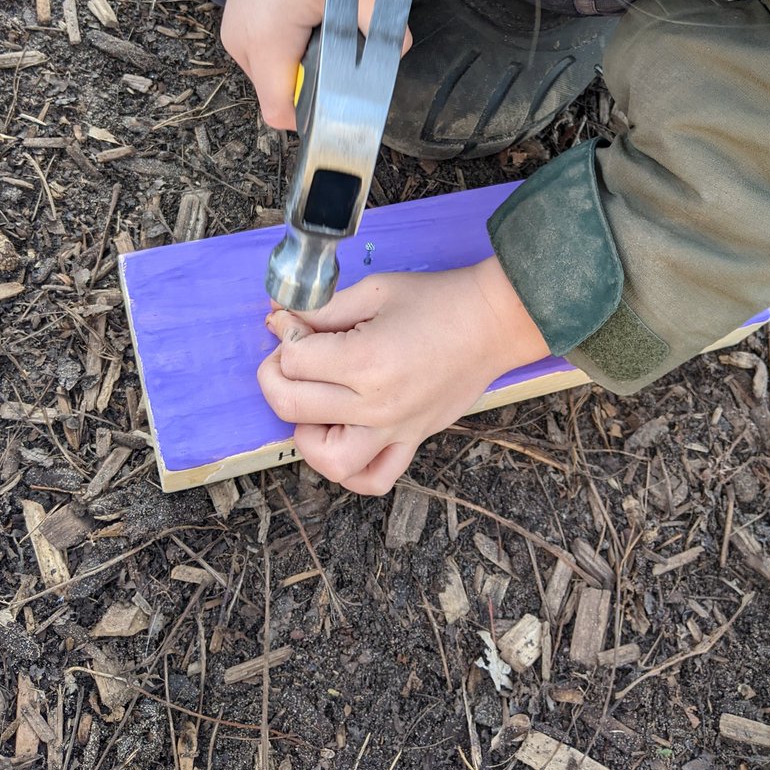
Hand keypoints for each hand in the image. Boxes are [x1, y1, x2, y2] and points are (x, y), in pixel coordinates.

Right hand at [221, 0, 406, 129]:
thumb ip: (385, 19)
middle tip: (344, 53)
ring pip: (273, 80)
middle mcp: (241, 43)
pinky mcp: (240, 24)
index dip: (316, 116)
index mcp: (267, 39)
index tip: (344, 98)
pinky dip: (291, 53)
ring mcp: (236, 34)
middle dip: (314, 88)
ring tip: (327, 31)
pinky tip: (312, 23)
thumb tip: (400, 52)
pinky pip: (267, 59)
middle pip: (279, 98)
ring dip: (303, 69)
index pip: (282, 112)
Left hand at [258, 258, 549, 494]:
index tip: (293, 322)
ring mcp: (395, 430)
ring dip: (304, 433)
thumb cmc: (438, 300)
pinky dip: (348, 469)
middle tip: (291, 355)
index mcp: (366, 360)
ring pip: (325, 460)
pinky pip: (371, 478)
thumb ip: (322, 307)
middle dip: (276, 375)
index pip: (293, 360)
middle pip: (292, 406)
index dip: (284, 335)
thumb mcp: (375, 291)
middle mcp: (376, 405)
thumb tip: (279, 315)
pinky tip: (342, 436)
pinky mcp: (411, 441)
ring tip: (315, 403)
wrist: (494, 322)